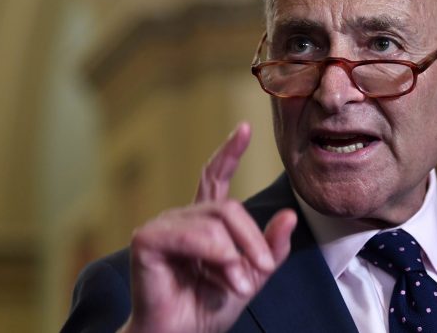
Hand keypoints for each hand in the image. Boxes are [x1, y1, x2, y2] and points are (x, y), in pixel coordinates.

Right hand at [119, 123, 296, 332]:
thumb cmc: (209, 307)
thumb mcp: (251, 276)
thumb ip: (270, 248)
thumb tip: (289, 215)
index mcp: (203, 223)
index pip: (214, 177)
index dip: (228, 152)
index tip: (244, 128)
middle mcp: (181, 218)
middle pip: (229, 207)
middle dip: (251, 240)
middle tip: (257, 274)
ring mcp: (162, 226)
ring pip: (215, 220)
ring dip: (232, 256)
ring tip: (233, 284)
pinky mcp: (147, 239)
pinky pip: (191, 233)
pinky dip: (212, 254)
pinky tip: (213, 274)